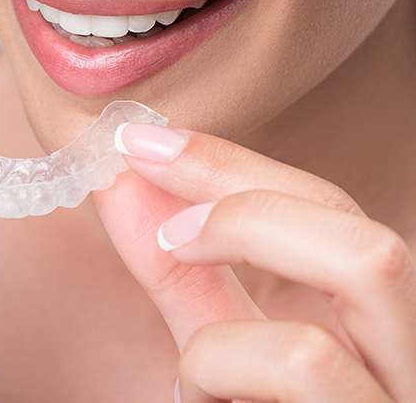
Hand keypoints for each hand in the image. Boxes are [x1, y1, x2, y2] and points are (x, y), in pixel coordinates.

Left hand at [94, 122, 415, 401]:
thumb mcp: (215, 344)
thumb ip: (179, 271)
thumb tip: (125, 182)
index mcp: (368, 319)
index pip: (326, 204)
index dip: (232, 160)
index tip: (143, 136)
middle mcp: (408, 350)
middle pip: (355, 216)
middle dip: (236, 177)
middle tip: (144, 167)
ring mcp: (402, 392)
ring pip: (368, 264)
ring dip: (247, 253)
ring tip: (179, 287)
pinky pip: (309, 365)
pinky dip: (225, 359)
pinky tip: (193, 392)